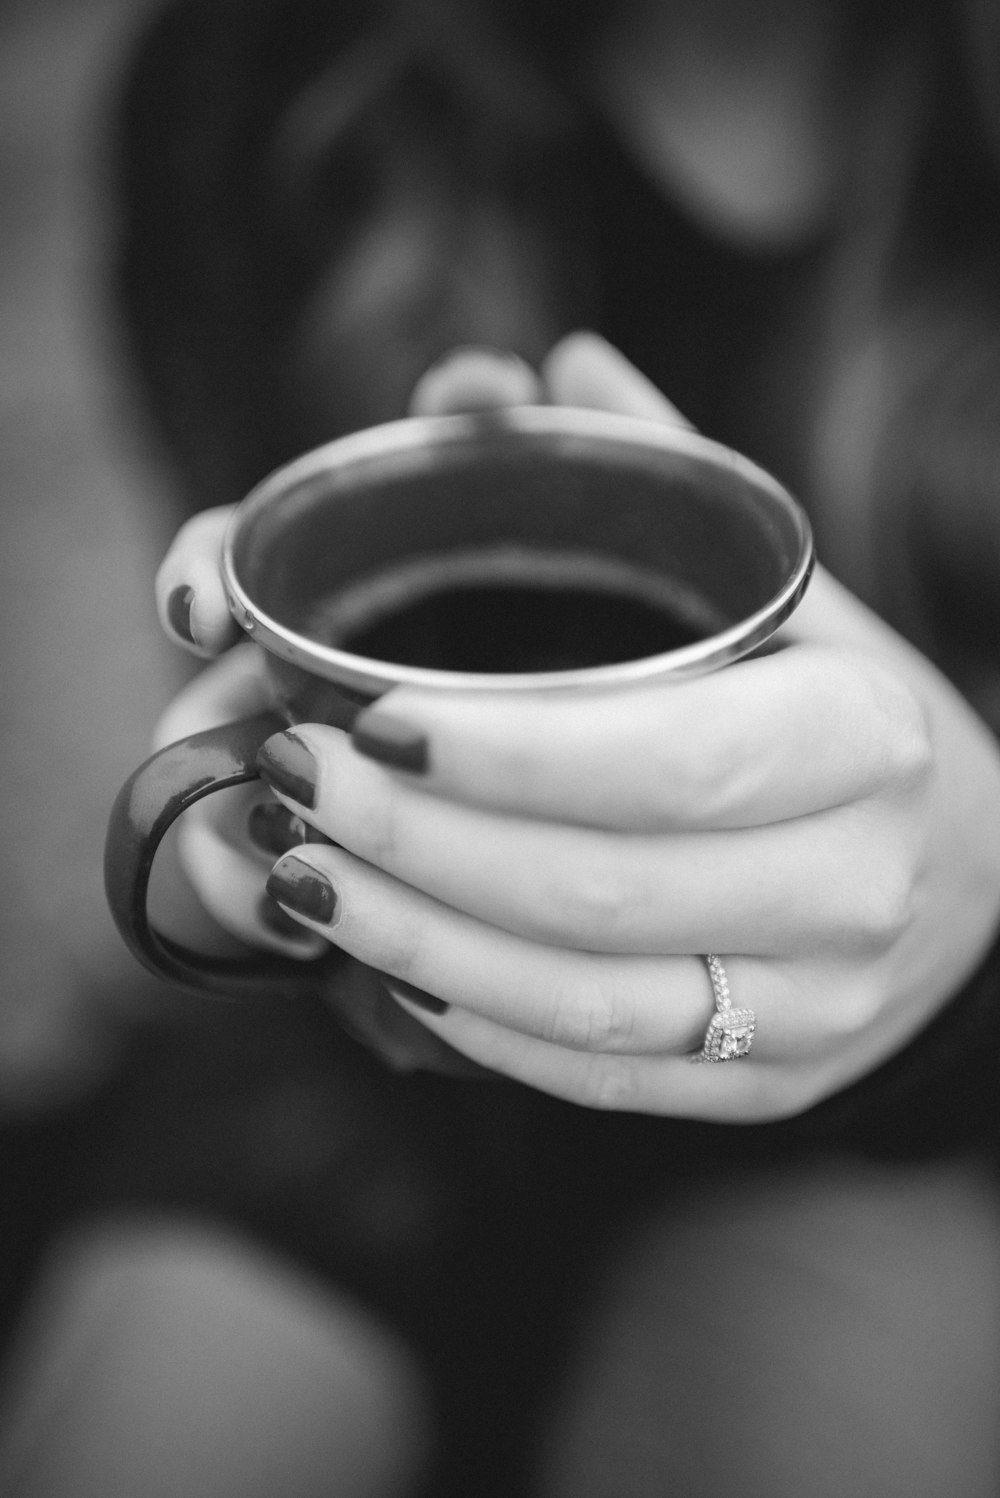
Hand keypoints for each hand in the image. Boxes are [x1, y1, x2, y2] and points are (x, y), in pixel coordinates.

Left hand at [156, 334, 999, 1120]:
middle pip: (596, 889)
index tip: (366, 715)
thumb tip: (549, 368)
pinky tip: (392, 963)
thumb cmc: (853, 718)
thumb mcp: (796, 595)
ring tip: (302, 872)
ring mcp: (816, 1004)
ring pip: (581, 1001)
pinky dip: (479, 1023)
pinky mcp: (771, 1083)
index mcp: (865, 734)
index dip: (502, 753)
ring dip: (415, 939)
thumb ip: (673, 482)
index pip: (666, 759)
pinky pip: (602, 1072)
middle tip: (292, 779)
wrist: (977, 881)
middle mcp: (855, 884)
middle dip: (415, 841)